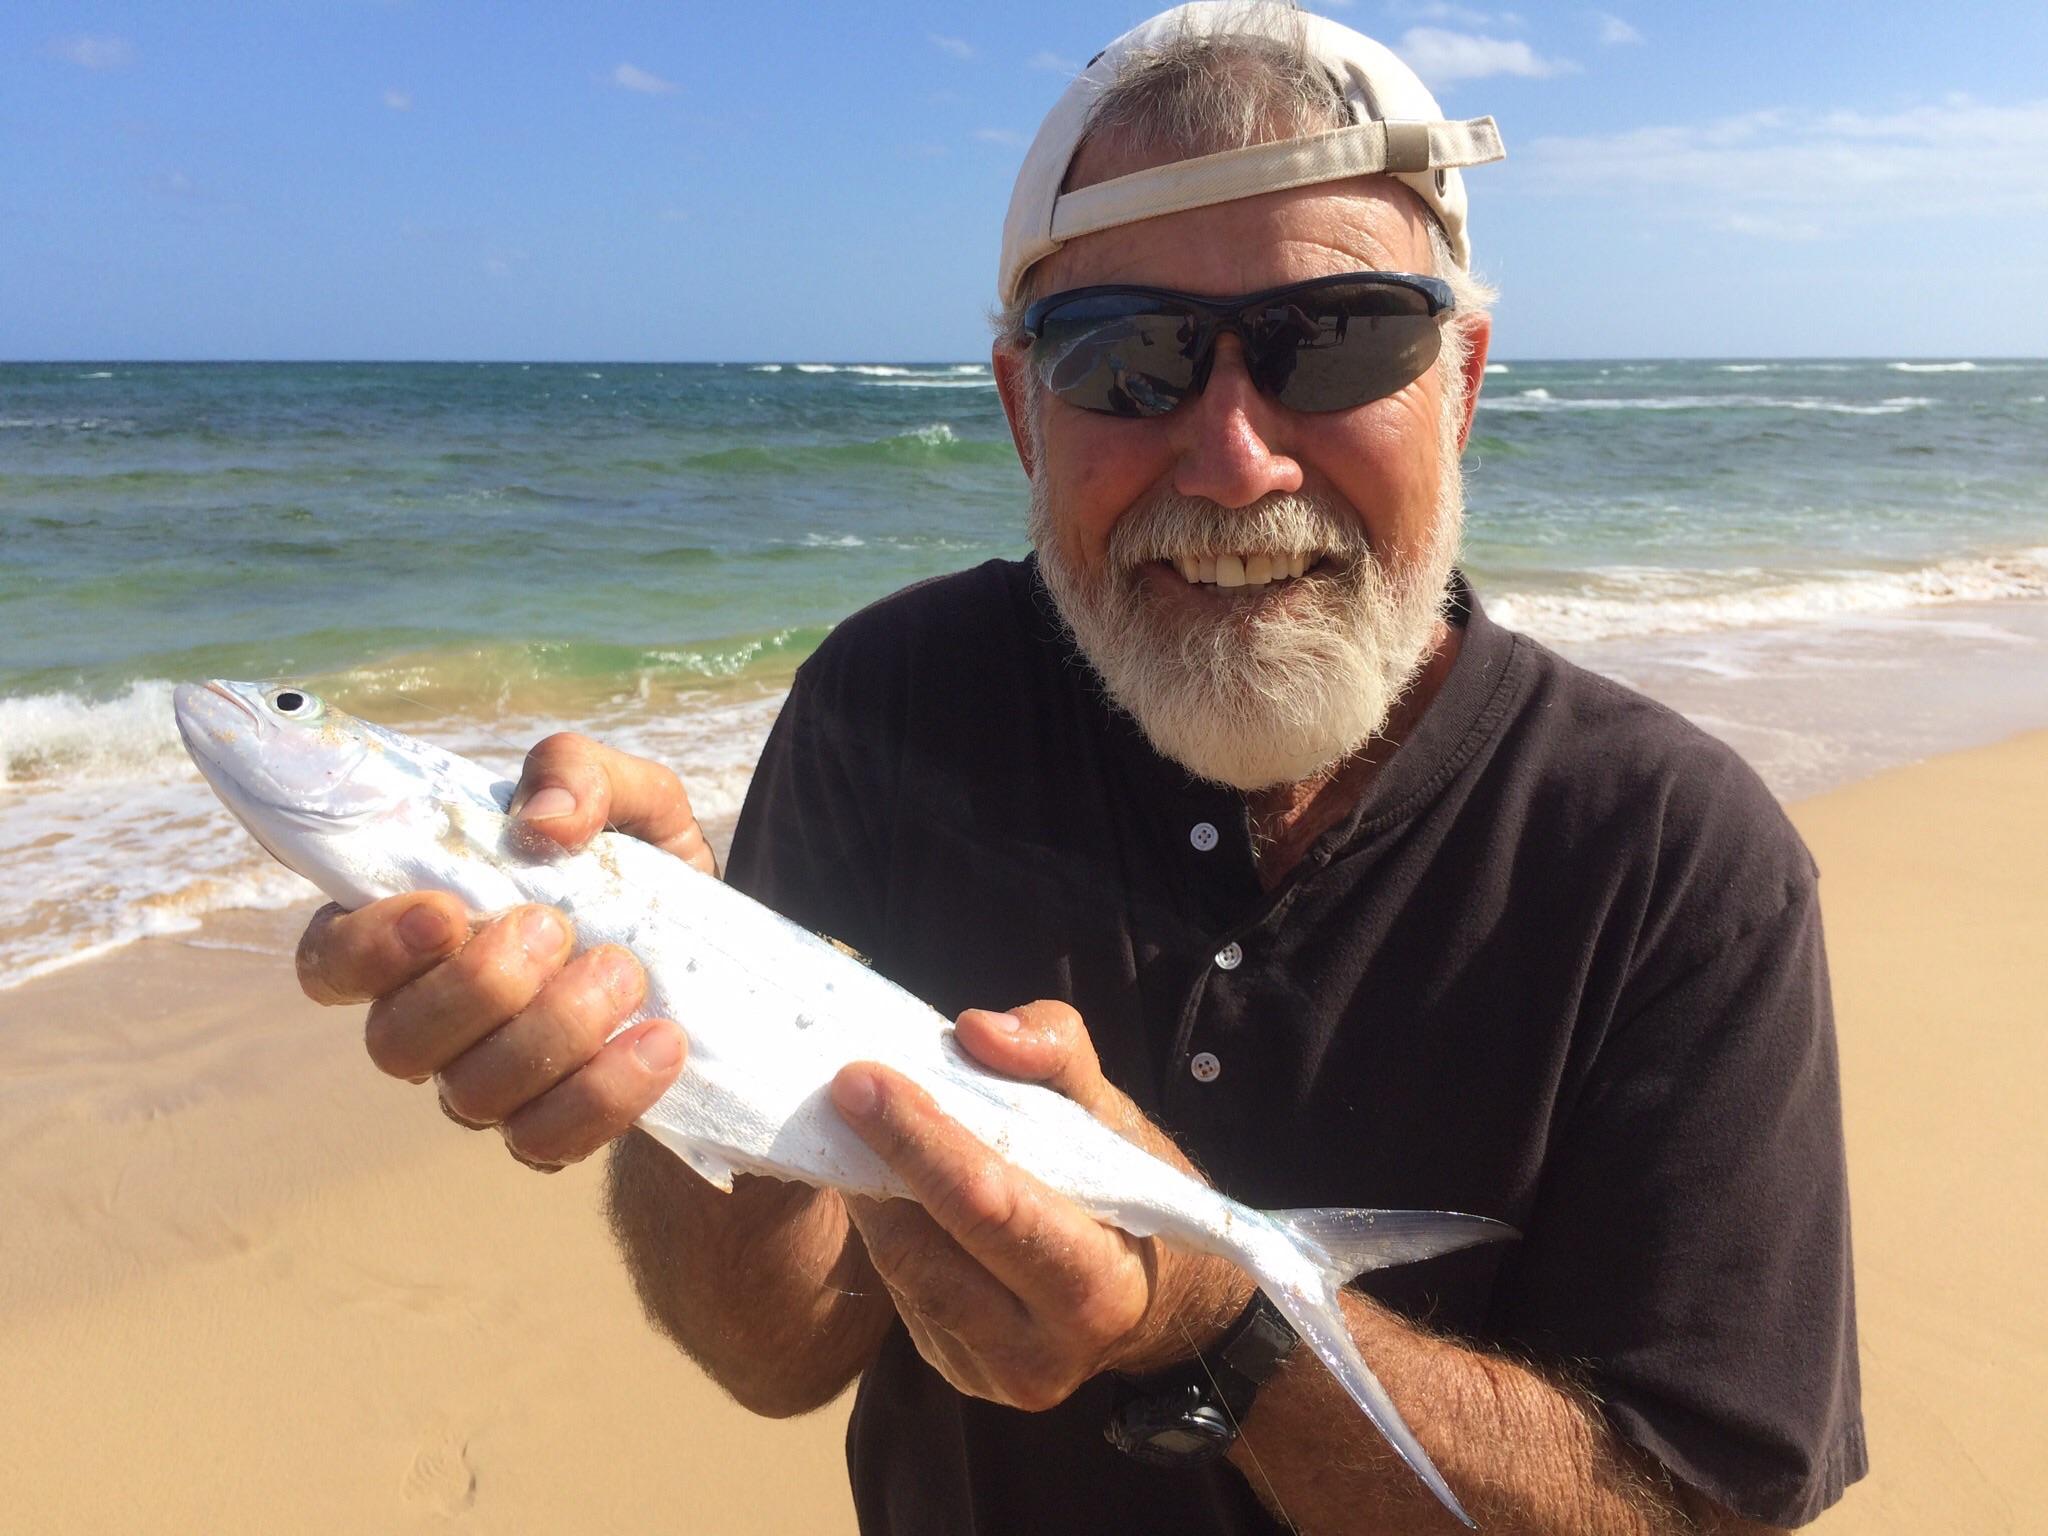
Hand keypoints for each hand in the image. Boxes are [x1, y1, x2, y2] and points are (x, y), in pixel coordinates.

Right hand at [295, 733, 705, 1169]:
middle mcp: (431, 1021)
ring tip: (626, 970)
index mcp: (416, 934)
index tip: (446, 913)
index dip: (368, 948)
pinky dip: (606, 1094)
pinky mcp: (549, 1132)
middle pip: (396, 1041)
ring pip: (473, 1096)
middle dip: (480, 987)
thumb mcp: (627, 798)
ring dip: (554, 1031)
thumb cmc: (638, 870)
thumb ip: (576, 773)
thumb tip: (545, 820)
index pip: (330, 961)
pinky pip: (549, 1142)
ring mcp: (485, 1085)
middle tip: (555, 928)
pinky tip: (660, 1039)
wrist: (717, 959)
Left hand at [828, 1000, 1254, 1410]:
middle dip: (878, 1162)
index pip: (989, 1208)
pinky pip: (901, 1291)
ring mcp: (991, 1373)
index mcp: (1098, 1287)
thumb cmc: (1134, 1187)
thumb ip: (1055, 1053)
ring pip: (900, 1271)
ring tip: (859, 1125)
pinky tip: (887, 1180)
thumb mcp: (1116, 1112)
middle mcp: (1042, 1352)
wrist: (1155, 1297)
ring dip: (871, 1193)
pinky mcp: (954, 1370)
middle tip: (843, 1087)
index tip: (861, 1079)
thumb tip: (973, 1030)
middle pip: (924, 1249)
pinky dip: (887, 1226)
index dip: (919, 1140)